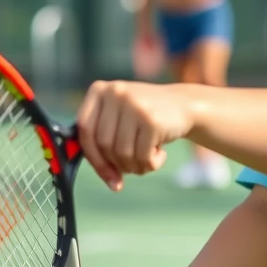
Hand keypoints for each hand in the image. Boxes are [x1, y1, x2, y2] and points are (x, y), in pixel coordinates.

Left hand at [77, 79, 196, 188]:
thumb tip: (82, 169)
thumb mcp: (119, 118)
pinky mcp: (151, 119)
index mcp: (99, 90)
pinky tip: (160, 155)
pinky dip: (151, 164)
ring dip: (135, 166)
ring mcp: (134, 104)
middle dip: (117, 164)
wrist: (184, 105)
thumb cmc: (145, 118)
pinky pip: (142, 155)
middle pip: (103, 143)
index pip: (85, 130)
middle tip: (133, 167)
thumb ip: (100, 136)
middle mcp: (115, 92)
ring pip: (122, 153)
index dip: (93, 157)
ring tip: (147, 160)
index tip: (107, 176)